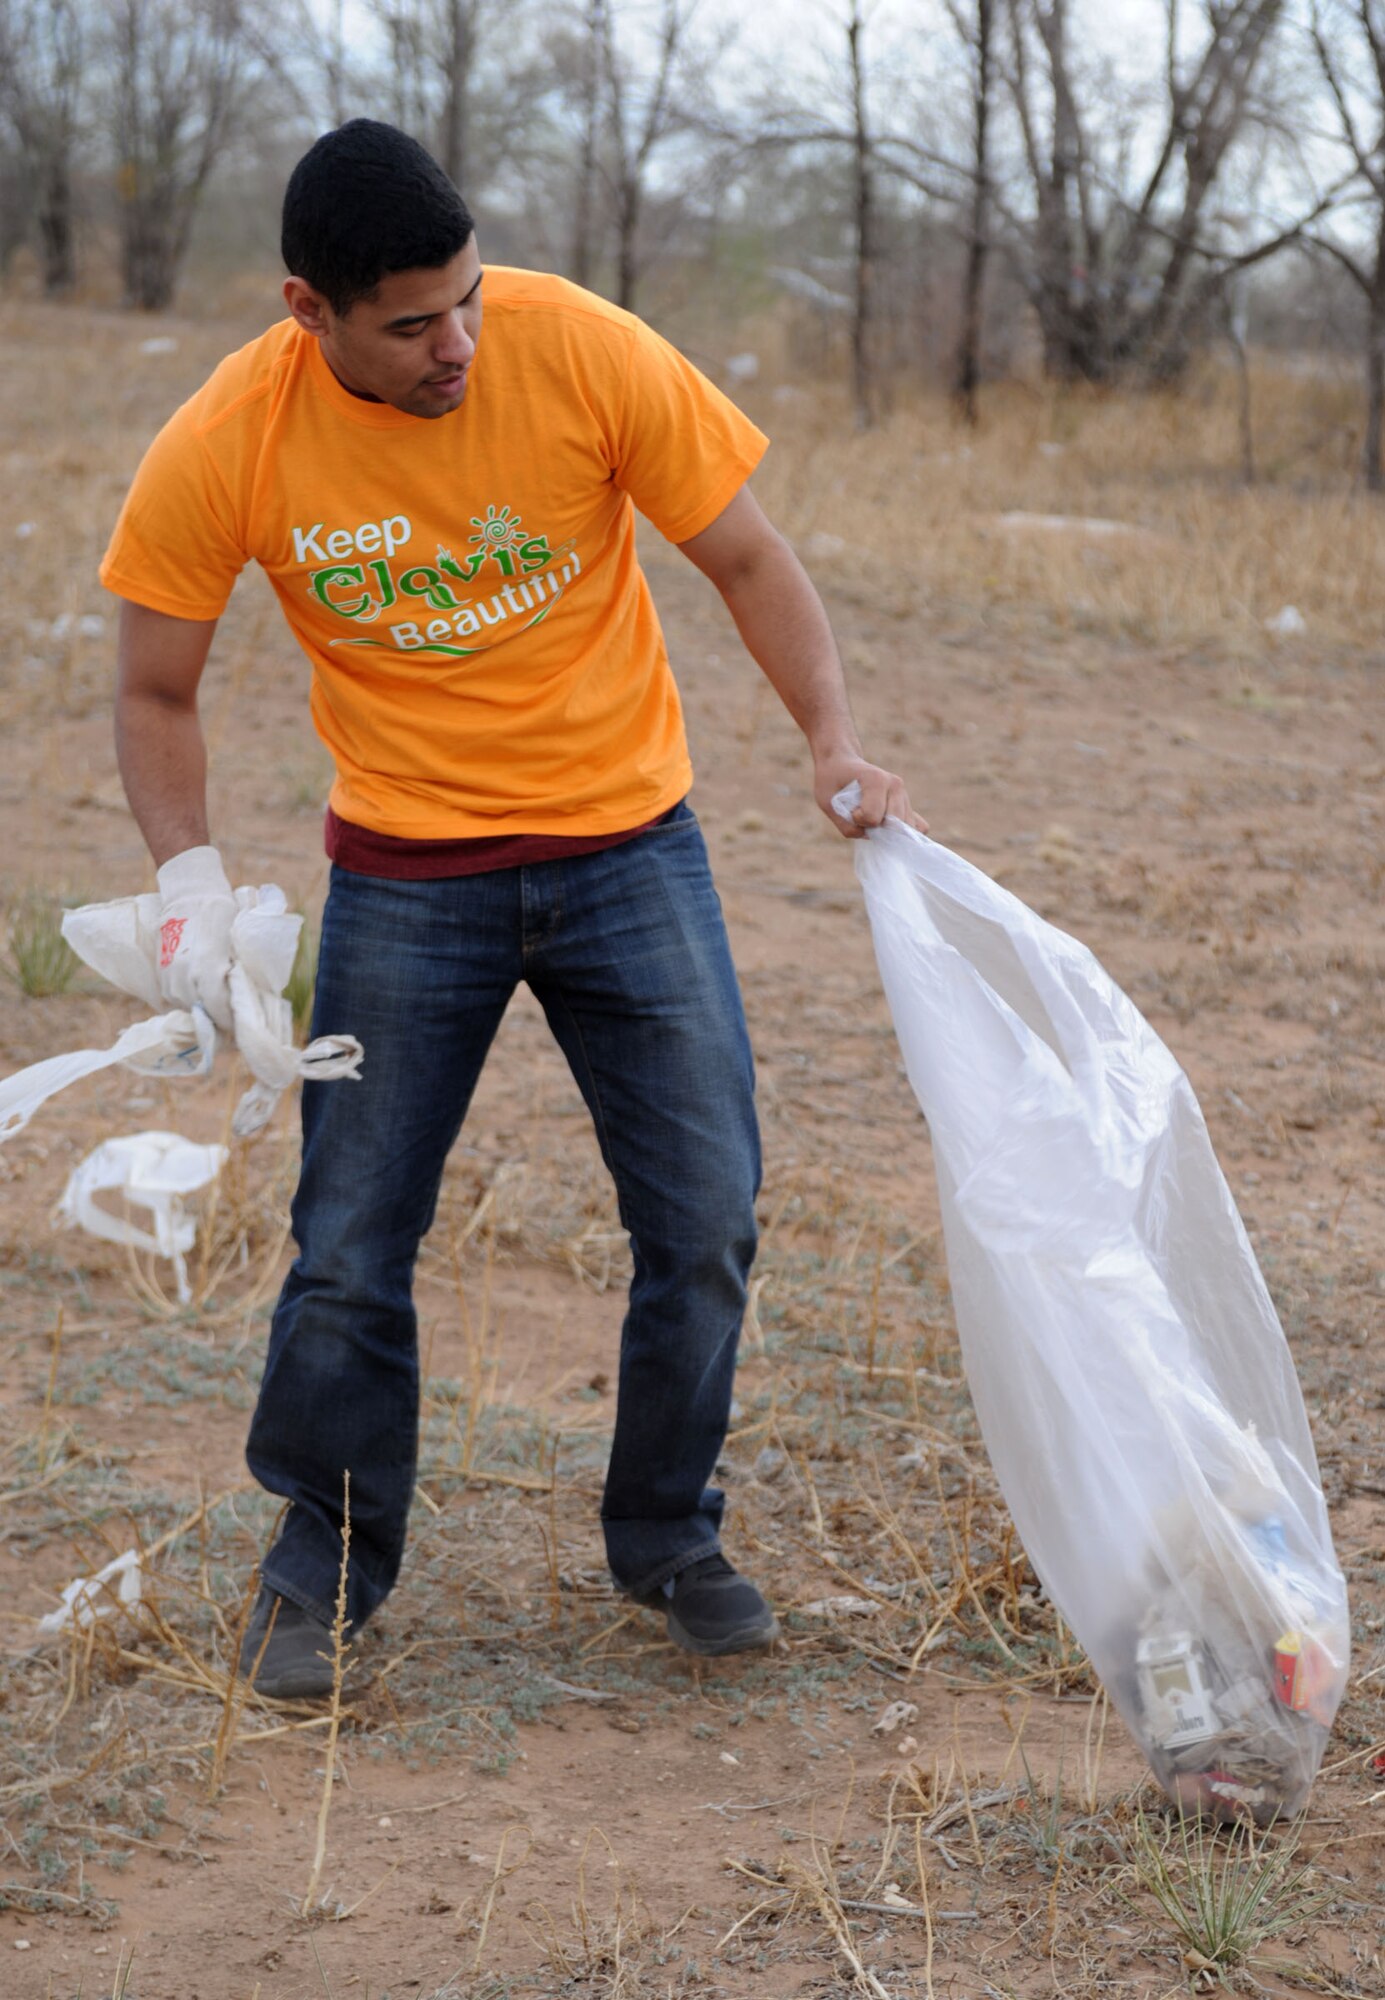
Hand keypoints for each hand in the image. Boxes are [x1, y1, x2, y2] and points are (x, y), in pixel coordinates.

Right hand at [155, 845, 235, 1029]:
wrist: (189, 896)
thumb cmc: (222, 917)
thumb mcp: (239, 947)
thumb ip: (242, 977)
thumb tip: (251, 1003)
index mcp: (208, 973)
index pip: (221, 1014)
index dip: (233, 1023)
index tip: (242, 1026)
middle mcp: (185, 980)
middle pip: (205, 1015)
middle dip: (220, 1017)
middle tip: (233, 1015)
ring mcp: (170, 979)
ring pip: (189, 1008)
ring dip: (203, 1007)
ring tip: (218, 999)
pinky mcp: (160, 976)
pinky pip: (175, 999)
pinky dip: (189, 998)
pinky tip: (200, 989)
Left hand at [813, 752, 927, 839]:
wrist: (842, 764)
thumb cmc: (832, 781)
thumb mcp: (826, 802)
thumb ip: (846, 825)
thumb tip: (871, 837)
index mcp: (876, 780)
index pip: (872, 817)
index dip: (856, 819)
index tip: (850, 808)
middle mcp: (895, 785)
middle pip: (893, 825)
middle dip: (875, 829)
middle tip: (861, 816)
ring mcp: (904, 794)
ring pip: (906, 828)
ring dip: (887, 831)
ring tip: (872, 818)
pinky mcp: (908, 804)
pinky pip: (918, 826)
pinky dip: (905, 833)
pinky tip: (888, 828)